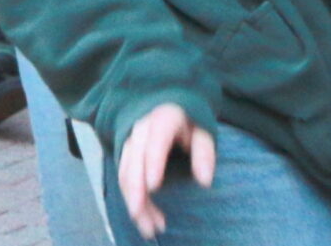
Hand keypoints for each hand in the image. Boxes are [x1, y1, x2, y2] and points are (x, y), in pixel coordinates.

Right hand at [119, 103, 215, 238]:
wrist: (168, 102)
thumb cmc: (190, 119)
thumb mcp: (204, 130)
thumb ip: (205, 153)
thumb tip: (205, 181)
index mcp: (162, 120)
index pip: (155, 142)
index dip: (152, 164)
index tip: (153, 187)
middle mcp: (140, 130)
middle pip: (134, 164)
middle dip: (138, 195)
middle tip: (148, 223)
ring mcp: (130, 142)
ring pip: (126, 175)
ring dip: (135, 203)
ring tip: (151, 228)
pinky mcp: (127, 154)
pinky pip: (125, 178)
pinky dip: (134, 199)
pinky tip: (147, 216)